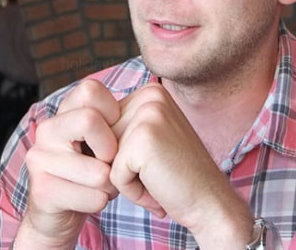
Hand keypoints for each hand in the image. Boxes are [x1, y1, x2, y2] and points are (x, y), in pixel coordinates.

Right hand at [15, 79, 119, 248]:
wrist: (60, 214)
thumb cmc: (93, 173)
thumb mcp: (105, 142)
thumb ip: (118, 122)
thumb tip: (153, 100)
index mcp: (62, 112)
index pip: (91, 90)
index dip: (113, 112)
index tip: (116, 133)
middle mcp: (46, 130)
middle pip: (88, 120)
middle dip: (112, 149)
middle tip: (113, 163)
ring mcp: (39, 159)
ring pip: (98, 171)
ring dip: (111, 184)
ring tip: (105, 186)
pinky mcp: (42, 191)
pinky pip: (93, 197)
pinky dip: (103, 202)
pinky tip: (93, 200)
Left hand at [109, 83, 253, 246]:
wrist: (212, 203)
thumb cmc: (177, 176)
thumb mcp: (150, 138)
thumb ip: (124, 125)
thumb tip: (84, 126)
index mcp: (151, 92)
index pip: (107, 124)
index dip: (123, 152)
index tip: (157, 159)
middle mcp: (150, 95)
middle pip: (103, 137)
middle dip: (122, 165)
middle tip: (158, 171)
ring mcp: (147, 115)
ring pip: (104, 155)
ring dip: (124, 177)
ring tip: (156, 178)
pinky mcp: (142, 140)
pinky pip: (112, 174)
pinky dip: (131, 190)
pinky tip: (158, 186)